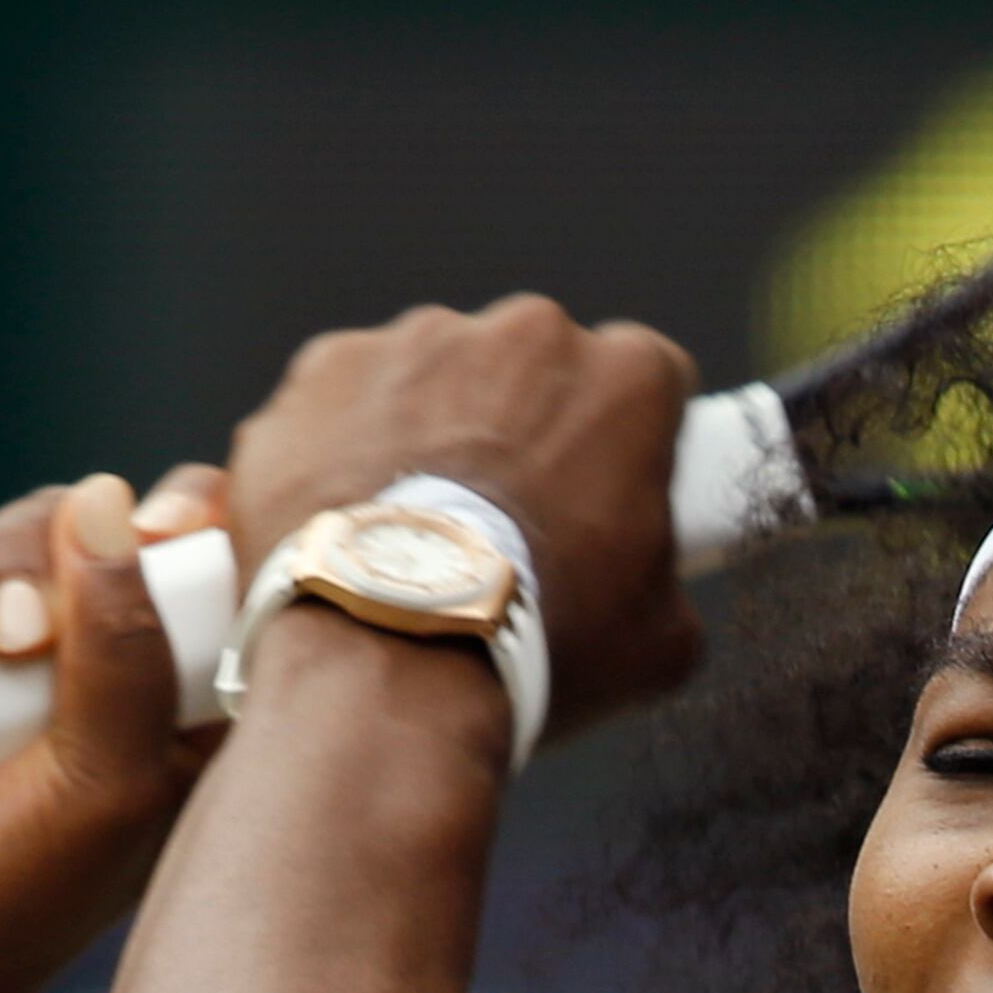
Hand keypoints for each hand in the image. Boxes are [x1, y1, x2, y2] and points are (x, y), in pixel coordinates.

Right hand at [0, 471, 223, 992]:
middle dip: (37, 567)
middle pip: (65, 522)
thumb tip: (107, 497)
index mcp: (158, 687)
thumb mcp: (108, 781)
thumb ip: (127, 642)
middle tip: (18, 648)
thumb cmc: (15, 892)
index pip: (193, 551)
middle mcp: (68, 654)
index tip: (161, 529)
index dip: (186, 516)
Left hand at [224, 296, 704, 739]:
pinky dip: (351, 448)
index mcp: (628, 378)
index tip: (606, 495)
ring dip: (437, 436)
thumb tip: (647, 586)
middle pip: (538, 370)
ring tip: (418, 536)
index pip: (650, 382)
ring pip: (439, 379)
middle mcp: (527, 332)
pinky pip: (349, 399)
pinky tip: (353, 524)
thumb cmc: (536, 645)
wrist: (388, 659)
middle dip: (529, 431)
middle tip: (508, 528)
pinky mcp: (326, 370)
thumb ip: (666, 578)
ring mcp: (417, 342)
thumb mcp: (657, 641)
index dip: (631, 443)